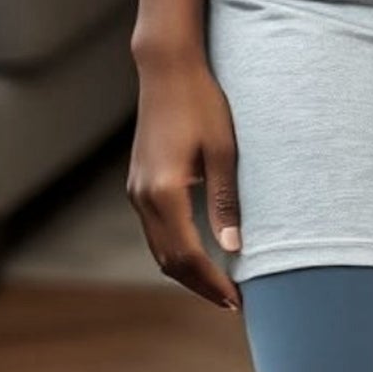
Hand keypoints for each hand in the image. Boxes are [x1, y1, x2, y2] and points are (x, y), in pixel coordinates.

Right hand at [126, 51, 244, 311]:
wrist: (167, 69)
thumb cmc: (201, 102)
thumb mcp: (223, 150)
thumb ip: (225, 201)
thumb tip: (234, 250)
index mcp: (164, 191)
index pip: (187, 256)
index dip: (211, 283)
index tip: (236, 300)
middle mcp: (143, 196)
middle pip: (168, 260)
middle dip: (199, 285)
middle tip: (231, 302)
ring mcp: (136, 189)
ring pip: (158, 247)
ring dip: (186, 270)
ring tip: (218, 284)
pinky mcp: (139, 181)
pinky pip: (155, 229)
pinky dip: (175, 248)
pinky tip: (199, 251)